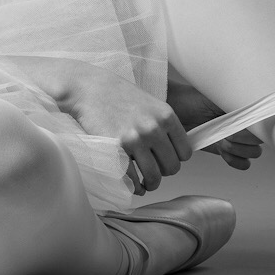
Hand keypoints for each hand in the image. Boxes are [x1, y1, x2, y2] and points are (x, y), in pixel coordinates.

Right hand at [62, 68, 191, 195]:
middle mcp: (154, 128)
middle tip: (154, 172)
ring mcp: (135, 140)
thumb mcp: (150, 103)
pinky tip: (132, 184)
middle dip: (163, 173)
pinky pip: (132, 179)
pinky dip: (133, 187)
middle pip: (172, 167)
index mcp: (166, 116)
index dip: (176, 159)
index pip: (185, 152)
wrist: (89, 88)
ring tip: (145, 184)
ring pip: (154, 177)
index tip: (166, 160)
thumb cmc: (117, 94)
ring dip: (150, 184)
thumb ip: (163, 124)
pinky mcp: (116, 149)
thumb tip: (173, 150)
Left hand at [166, 80, 262, 170]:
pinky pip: (242, 163)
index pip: (265, 124)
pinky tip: (222, 151)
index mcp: (247, 108)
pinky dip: (235, 160)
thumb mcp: (218, 97)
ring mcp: (236, 138)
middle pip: (260, 142)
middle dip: (243, 141)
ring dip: (237, 150)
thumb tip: (253, 112)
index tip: (238, 128)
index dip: (254, 131)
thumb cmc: (194, 99)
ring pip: (252, 153)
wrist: (176, 110)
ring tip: (221, 142)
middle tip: (227, 135)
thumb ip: (238, 105)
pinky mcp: (226, 150)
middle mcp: (245, 124)